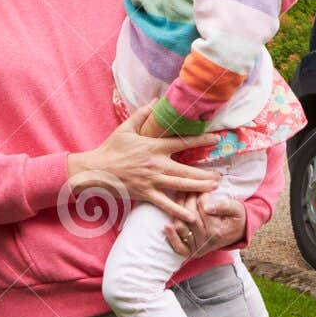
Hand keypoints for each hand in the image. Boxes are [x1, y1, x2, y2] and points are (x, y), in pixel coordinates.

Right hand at [67, 103, 220, 222]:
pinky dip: (179, 210)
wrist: (95, 170)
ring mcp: (152, 180)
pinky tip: (191, 216)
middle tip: (220, 175)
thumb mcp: (126, 128)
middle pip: (187, 169)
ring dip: (199, 188)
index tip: (217, 140)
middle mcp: (156, 164)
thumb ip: (143, 114)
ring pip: (180, 185)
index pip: (183, 143)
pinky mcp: (146, 193)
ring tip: (213, 189)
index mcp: (154, 147)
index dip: (201, 141)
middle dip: (205, 173)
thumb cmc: (111, 149)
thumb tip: (156, 100)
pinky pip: (165, 203)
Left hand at [164, 191, 245, 259]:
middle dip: (189, 199)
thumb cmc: (236, 218)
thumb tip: (208, 207)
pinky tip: (167, 226)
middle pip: (190, 216)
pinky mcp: (190, 252)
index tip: (203, 187)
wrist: (237, 233)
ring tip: (180, 198)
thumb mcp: (237, 209)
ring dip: (177, 211)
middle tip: (190, 189)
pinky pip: (178, 247)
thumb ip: (225, 206)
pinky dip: (172, 237)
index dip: (201, 195)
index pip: (202, 209)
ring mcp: (197, 248)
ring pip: (181, 226)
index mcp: (217, 232)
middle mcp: (206, 242)